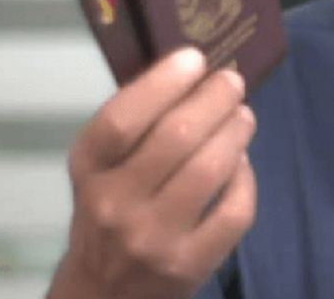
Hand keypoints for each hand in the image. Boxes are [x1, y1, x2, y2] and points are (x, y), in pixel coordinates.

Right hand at [47, 47, 257, 298]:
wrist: (103, 293)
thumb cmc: (108, 213)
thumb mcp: (101, 169)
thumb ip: (135, 125)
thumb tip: (193, 71)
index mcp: (88, 170)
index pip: (121, 119)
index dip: (163, 82)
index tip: (194, 58)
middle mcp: (114, 204)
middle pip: (176, 137)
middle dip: (214, 99)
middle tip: (232, 82)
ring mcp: (152, 238)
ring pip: (210, 169)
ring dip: (235, 132)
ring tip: (243, 116)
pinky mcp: (189, 265)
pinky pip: (234, 210)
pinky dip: (246, 178)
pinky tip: (241, 163)